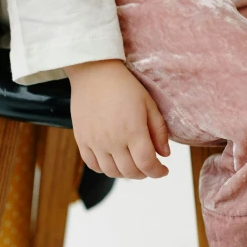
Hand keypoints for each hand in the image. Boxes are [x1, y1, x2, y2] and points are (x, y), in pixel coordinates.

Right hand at [66, 58, 169, 178]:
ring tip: (132, 164)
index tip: (163, 170)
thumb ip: (158, 131)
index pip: (147, 164)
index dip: (158, 172)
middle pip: (130, 172)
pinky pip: (93, 165)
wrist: (94, 72)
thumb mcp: (149, 104)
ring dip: (125, 173)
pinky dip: (105, 169)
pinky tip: (113, 161)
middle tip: (149, 166)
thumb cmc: (124, 85)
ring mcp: (95, 142)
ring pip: (112, 172)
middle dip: (144, 173)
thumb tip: (164, 155)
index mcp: (133, 131)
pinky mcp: (82, 140)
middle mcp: (113, 140)